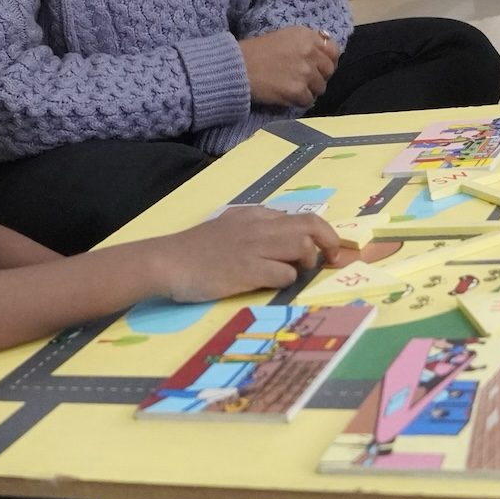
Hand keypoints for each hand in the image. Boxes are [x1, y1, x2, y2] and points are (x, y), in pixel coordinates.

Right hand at [149, 205, 340, 302]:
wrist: (167, 260)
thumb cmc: (196, 249)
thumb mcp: (229, 227)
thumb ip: (255, 228)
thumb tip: (284, 239)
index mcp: (256, 216)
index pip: (301, 217)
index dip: (323, 233)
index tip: (329, 249)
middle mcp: (259, 227)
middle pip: (310, 226)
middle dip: (330, 242)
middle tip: (332, 259)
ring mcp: (253, 248)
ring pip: (302, 245)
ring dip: (308, 261)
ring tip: (299, 271)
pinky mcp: (246, 270)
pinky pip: (283, 273)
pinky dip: (287, 279)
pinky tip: (276, 283)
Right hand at [239, 26, 339, 107]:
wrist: (237, 67)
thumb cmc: (254, 51)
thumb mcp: (282, 37)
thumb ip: (304, 43)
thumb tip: (320, 55)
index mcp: (305, 35)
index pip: (333, 50)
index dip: (327, 60)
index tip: (318, 66)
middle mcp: (309, 52)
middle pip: (328, 70)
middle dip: (318, 76)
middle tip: (303, 79)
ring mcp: (305, 72)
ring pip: (320, 87)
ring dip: (309, 90)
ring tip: (292, 87)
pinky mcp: (298, 91)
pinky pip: (308, 100)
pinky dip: (298, 100)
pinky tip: (286, 95)